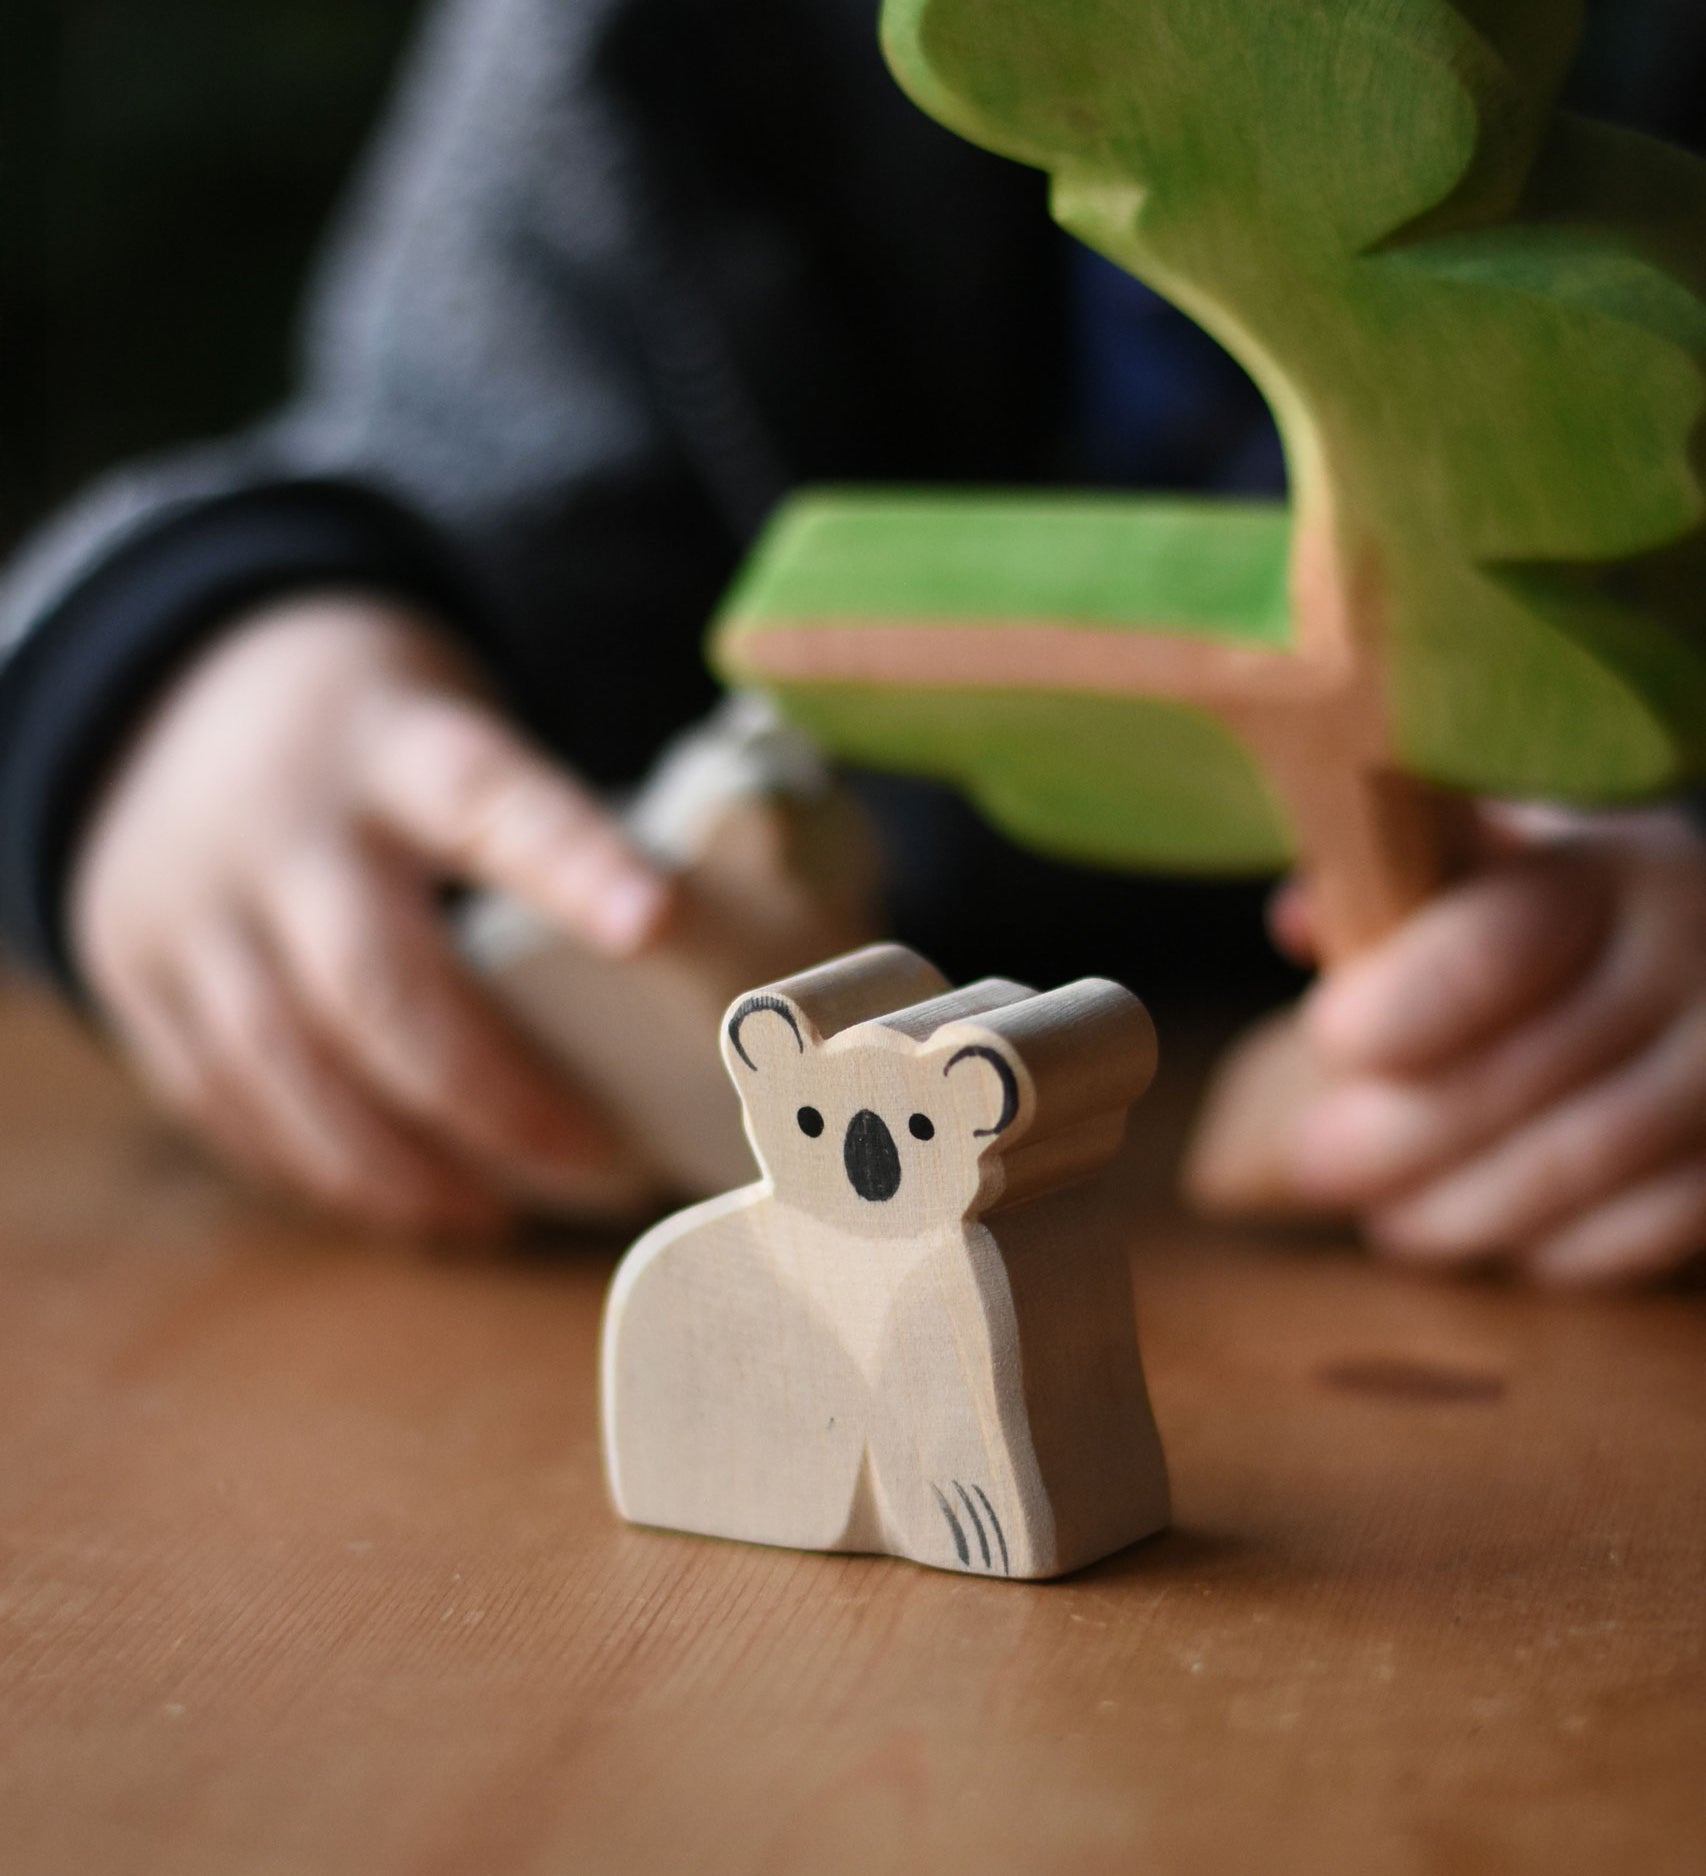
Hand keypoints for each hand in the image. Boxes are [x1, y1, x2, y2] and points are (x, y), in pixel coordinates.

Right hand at [70, 594, 671, 1231]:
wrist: (176, 685)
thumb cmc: (379, 734)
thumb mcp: (457, 723)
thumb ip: (534, 827)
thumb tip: (687, 961)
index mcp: (392, 743)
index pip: (488, 797)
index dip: (571, 863)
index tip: (657, 924)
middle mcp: (279, 826)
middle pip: (376, 983)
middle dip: (493, 1095)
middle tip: (599, 1159)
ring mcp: (191, 904)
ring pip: (285, 1067)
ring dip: (399, 1166)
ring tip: (498, 1214)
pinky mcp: (136, 971)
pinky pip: (221, 1097)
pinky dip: (312, 1166)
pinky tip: (396, 1200)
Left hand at [1281, 807, 1705, 1285]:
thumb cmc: (1562, 911)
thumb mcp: (1494, 864)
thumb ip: (1396, 882)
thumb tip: (1299, 922)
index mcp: (1609, 866)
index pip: (1496, 945)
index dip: (1400, 1007)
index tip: (1328, 1042)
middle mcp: (1694, 954)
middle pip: (1528, 1072)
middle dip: (1402, 1135)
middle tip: (1314, 1164)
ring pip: (1585, 1162)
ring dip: (1463, 1209)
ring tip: (1389, 1220)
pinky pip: (1653, 1225)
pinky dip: (1560, 1248)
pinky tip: (1502, 1242)